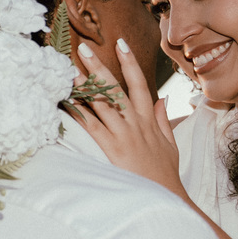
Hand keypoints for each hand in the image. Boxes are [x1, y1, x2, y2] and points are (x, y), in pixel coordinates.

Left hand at [73, 39, 185, 198]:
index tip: (120, 43)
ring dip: (85, 86)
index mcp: (148, 119)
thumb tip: (161, 99)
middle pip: (116, 87)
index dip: (129, 62)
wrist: (165, 195)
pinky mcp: (112, 148)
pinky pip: (93, 126)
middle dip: (99, 66)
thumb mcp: (169, 143)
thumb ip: (163, 120)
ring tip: (70, 69)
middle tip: (83, 48)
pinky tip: (68, 102)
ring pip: (102, 103)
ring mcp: (123, 134)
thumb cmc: (165, 173)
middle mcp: (135, 122)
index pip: (139, 83)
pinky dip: (80, 113)